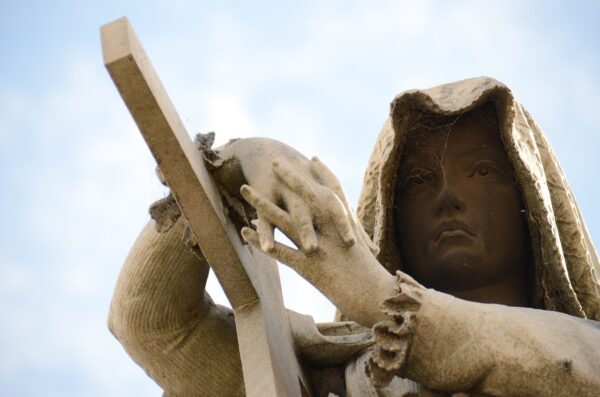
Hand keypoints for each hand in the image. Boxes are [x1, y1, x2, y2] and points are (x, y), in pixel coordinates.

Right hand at [216, 138, 371, 253]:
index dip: (357, 227)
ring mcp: (287, 191)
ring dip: (305, 229)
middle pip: (327, 207)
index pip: (344, 209)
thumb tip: (375, 251)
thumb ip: (350, 226)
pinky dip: (265, 232)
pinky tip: (266, 248)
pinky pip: (265, 217)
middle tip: (349, 244)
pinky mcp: (265, 196)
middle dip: (338, 223)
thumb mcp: (327, 201)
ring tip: (312, 249)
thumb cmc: (306, 189)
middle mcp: (309, 190)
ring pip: (298, 212)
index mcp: (325, 192)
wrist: (269, 156)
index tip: (369, 249)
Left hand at [240, 156, 394, 326]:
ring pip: (286, 219)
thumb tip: (349, 241)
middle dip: (290, 177)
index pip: (335, 193)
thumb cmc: (375, 284)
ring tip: (245, 189)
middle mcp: (332, 231)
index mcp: (347, 227)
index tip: (313, 159)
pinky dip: (262, 240)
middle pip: (307, 197)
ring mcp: (320, 247)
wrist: (378, 300)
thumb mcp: (362, 259)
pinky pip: (280, 250)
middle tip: (274, 161)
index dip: (324, 175)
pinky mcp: (309, 267)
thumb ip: (350, 246)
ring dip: (262, 203)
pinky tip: (244, 230)